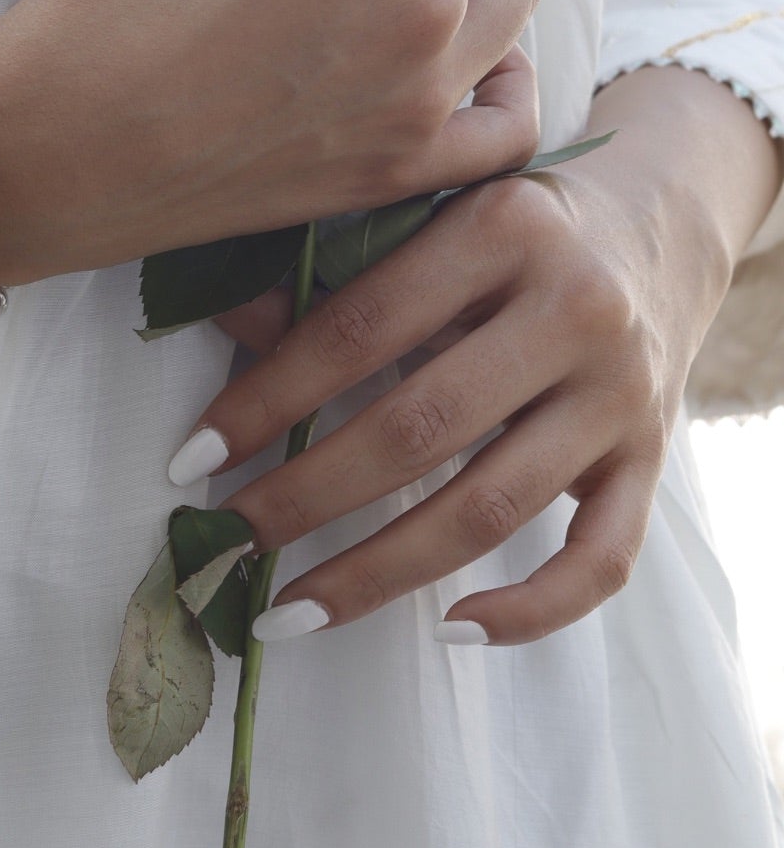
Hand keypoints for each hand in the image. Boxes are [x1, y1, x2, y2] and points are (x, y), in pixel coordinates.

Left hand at [171, 68, 780, 644]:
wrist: (656, 228)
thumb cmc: (509, 228)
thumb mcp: (430, 215)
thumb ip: (335, 265)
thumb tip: (220, 320)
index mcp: (503, 225)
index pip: (359, 326)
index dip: (267, 399)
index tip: (191, 459)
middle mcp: (574, 309)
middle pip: (418, 427)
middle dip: (303, 496)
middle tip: (225, 541)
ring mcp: (620, 393)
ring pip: (490, 507)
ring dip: (378, 574)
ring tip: (289, 610)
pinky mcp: (653, 459)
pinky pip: (600, 561)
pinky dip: (530, 611)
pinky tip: (451, 632)